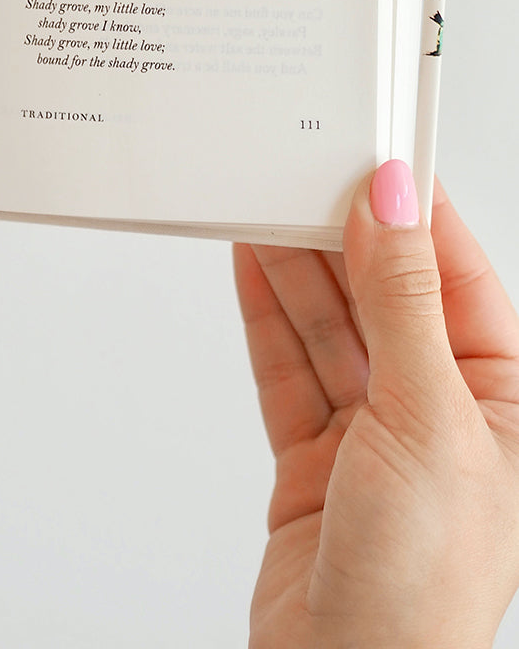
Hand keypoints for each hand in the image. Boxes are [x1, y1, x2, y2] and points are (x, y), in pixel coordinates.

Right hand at [235, 165, 518, 648]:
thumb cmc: (424, 588)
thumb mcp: (426, 419)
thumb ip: (401, 302)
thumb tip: (393, 205)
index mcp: (506, 404)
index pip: (458, 279)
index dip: (414, 213)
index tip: (372, 152)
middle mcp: (444, 415)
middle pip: (385, 297)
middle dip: (341, 235)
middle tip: (297, 170)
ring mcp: (377, 438)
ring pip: (331, 326)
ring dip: (294, 266)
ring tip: (259, 200)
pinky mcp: (318, 460)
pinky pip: (290, 368)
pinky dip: (266, 315)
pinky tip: (248, 264)